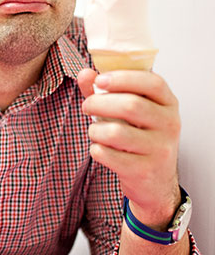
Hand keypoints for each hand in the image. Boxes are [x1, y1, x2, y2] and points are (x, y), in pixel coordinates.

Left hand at [77, 68, 180, 227]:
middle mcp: (169, 124)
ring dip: (95, 129)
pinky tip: (100, 149)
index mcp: (168, 104)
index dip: (124, 78)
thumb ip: (105, 91)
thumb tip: (84, 74)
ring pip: (116, 132)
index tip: (100, 79)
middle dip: (99, 103)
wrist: (155, 181)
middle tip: (86, 106)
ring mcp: (159, 149)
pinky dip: (96, 150)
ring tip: (94, 131)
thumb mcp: (129, 112)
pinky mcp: (145, 170)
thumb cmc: (139, 138)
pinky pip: (109, 155)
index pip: (153, 83)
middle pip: (131, 105)